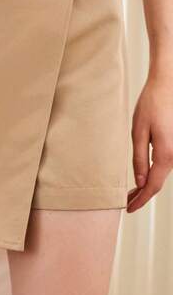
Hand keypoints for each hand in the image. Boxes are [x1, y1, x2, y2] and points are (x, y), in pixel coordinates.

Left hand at [127, 75, 172, 211]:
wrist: (167, 85)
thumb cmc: (151, 104)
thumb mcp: (138, 131)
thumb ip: (139, 157)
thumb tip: (139, 181)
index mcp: (165, 153)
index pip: (153, 185)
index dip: (141, 200)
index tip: (129, 209)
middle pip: (158, 183)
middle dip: (142, 195)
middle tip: (126, 204)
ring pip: (162, 175)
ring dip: (147, 185)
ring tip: (131, 193)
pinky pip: (164, 165)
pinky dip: (153, 174)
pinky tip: (142, 176)